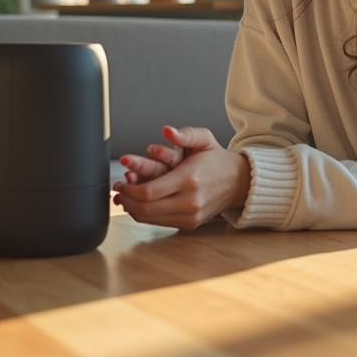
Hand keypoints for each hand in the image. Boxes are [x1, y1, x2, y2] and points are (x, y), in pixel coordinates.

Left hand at [112, 127, 250, 230]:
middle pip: (145, 209)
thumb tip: (167, 131)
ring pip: (149, 219)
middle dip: (126, 200)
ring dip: (131, 209)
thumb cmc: (217, 160)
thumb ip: (185, 134)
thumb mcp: (204, 139)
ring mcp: (190, 216)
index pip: (148, 192)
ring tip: (124, 197)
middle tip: (117, 190)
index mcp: (189, 179)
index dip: (128, 190)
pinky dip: (144, 215)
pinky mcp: (189, 224)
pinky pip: (159, 223)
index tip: (120, 182)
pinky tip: (138, 204)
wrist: (239, 182)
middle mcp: (189, 201)